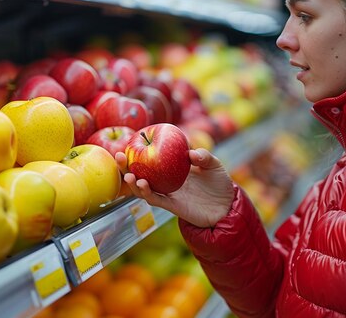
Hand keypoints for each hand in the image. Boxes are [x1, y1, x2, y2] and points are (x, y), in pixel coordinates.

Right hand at [115, 148, 234, 227]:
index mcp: (173, 167)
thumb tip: (190, 153)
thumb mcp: (214, 165)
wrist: (227, 207)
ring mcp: (169, 193)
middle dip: (127, 166)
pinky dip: (147, 193)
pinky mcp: (173, 206)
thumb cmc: (220, 183)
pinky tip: (142, 184)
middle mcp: (166, 180)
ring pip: (145, 189)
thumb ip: (204, 157)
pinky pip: (156, 199)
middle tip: (118, 155)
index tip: (130, 139)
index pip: (153, 157)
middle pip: (141, 173)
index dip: (140, 150)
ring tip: (128, 176)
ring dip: (134, 183)